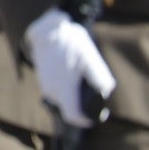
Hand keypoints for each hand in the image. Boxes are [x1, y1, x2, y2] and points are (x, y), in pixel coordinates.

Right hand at [24, 8, 115, 127]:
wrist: (47, 29)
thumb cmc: (70, 43)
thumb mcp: (90, 57)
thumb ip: (100, 77)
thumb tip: (106, 91)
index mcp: (63, 88)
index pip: (73, 116)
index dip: (85, 120)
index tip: (96, 115)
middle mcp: (52, 90)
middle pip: (68, 108)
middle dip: (81, 104)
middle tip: (92, 90)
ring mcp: (45, 84)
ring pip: (62, 99)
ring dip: (73, 95)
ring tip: (81, 78)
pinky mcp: (42, 78)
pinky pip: (56, 91)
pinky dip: (65, 88)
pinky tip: (71, 73)